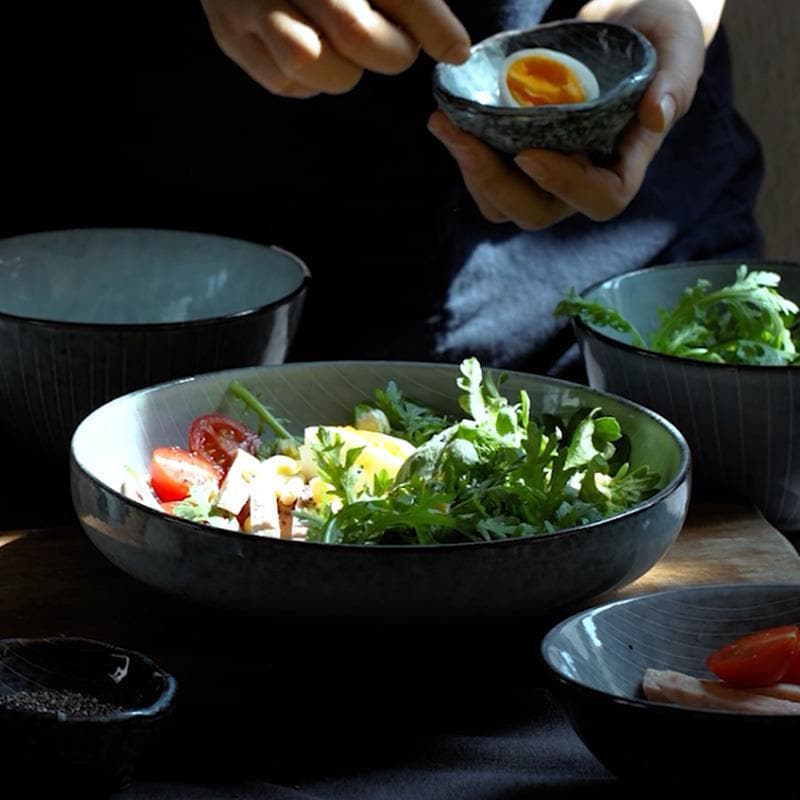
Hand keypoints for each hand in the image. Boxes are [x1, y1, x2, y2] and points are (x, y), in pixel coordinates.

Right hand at [200, 0, 469, 97]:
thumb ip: (406, 0)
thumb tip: (454, 49)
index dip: (430, 24)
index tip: (456, 51)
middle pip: (356, 32)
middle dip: (389, 52)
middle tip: (394, 46)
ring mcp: (250, 3)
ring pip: (312, 63)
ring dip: (343, 72)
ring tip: (344, 50)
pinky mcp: (230, 34)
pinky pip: (283, 82)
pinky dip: (309, 82)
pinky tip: (313, 53)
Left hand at [427, 0, 707, 228]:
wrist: (627, 23)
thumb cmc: (661, 35)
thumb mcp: (677, 46)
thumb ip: (675, 79)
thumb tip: (658, 114)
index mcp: (622, 167)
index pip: (600, 199)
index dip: (564, 185)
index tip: (529, 153)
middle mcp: (581, 181)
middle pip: (536, 212)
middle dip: (495, 182)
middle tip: (462, 139)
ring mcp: (547, 173)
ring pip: (503, 203)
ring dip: (470, 171)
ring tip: (443, 124)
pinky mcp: (520, 156)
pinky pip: (486, 175)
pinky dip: (464, 152)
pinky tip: (447, 118)